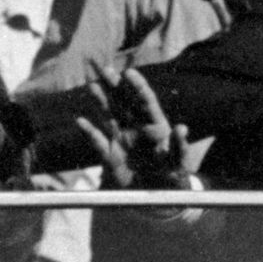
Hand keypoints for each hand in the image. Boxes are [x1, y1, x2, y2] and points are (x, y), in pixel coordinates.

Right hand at [75, 61, 192, 188]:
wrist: (158, 194)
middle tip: (103, 67)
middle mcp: (137, 128)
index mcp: (156, 125)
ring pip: (109, 115)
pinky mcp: (111, 155)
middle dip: (114, 85)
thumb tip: (182, 128)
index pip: (146, 101)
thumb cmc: (173, 174)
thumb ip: (180, 146)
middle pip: (123, 102)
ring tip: (92, 85)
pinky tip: (80, 121)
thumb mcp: (180, 162)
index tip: (129, 73)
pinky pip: (99, 142)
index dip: (138, 86)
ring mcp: (122, 139)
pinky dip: (90, 133)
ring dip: (100, 101)